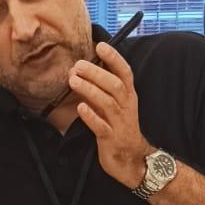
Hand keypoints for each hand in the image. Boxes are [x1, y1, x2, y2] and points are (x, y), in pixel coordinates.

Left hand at [69, 43, 152, 189]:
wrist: (131, 159)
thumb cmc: (118, 127)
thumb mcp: (113, 105)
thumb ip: (99, 88)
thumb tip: (78, 70)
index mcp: (128, 95)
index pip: (125, 72)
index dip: (114, 58)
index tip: (100, 45)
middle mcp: (126, 106)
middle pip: (115, 85)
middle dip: (97, 73)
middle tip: (77, 65)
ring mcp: (120, 123)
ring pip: (107, 103)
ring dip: (90, 90)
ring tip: (73, 81)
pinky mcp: (111, 139)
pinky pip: (101, 127)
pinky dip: (91, 117)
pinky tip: (80, 108)